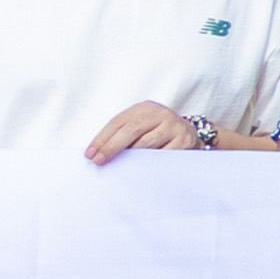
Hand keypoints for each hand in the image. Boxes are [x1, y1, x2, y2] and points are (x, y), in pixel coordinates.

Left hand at [81, 103, 209, 166]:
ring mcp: (174, 126)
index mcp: (145, 108)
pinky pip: (162, 155)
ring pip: (147, 144)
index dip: (102, 139)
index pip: (118, 122)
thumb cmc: (156, 133)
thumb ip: (122, 134)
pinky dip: (150, 164)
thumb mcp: (140, 126)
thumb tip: (99, 153)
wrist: (188, 134)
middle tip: (99, 162)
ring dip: (131, 157)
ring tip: (119, 167)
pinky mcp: (184, 141)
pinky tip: (141, 170)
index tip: (90, 154)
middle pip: (132, 130)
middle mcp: (160, 113)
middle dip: (112, 147)